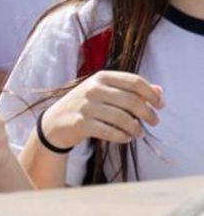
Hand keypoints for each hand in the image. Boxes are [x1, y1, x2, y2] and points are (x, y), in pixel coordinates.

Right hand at [39, 71, 161, 147]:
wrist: (54, 123)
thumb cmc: (86, 106)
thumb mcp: (106, 93)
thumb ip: (131, 90)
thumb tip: (159, 91)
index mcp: (101, 77)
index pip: (135, 81)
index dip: (152, 94)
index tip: (160, 105)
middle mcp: (93, 88)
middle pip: (132, 100)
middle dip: (148, 113)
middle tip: (155, 122)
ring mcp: (85, 106)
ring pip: (122, 118)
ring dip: (135, 128)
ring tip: (139, 133)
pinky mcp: (79, 123)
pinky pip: (109, 131)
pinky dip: (121, 136)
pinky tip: (126, 138)